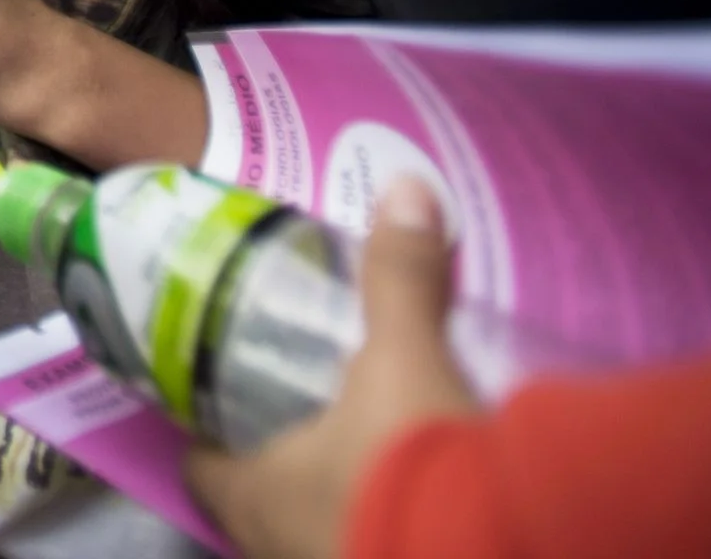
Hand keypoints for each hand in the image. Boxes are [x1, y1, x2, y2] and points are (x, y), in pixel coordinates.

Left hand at [184, 181, 480, 558]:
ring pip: (314, 535)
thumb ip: (398, 280)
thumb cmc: (415, 464)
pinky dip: (388, 527)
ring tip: (370, 446)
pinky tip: (426, 496)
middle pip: (260, 503)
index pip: (202, 469)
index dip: (211, 432)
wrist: (508, 555)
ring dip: (337, 498)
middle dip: (283, 462)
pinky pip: (373, 549)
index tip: (231, 390)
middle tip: (310, 406)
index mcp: (254, 499)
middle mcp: (280, 550)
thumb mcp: (405, 360)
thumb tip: (403, 188)